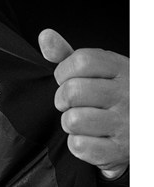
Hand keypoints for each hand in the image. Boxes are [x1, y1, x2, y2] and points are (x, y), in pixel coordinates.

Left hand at [38, 28, 128, 178]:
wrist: (140, 129)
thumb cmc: (115, 97)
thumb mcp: (99, 71)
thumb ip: (69, 55)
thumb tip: (45, 36)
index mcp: (123, 70)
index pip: (81, 61)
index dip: (64, 72)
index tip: (67, 80)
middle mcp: (128, 94)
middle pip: (72, 92)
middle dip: (63, 99)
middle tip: (73, 104)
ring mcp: (125, 123)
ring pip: (72, 120)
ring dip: (70, 123)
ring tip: (84, 121)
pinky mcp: (120, 150)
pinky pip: (80, 146)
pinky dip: (77, 144)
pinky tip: (90, 138)